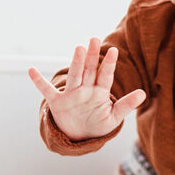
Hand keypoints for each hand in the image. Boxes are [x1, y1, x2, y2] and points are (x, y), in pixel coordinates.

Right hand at [28, 37, 145, 141]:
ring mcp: (71, 94)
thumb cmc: (98, 124)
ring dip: (76, 63)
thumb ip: (126, 105)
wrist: (80, 136)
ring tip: (79, 48)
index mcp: (100, 92)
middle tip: (95, 39)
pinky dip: (38, 81)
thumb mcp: (114, 118)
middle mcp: (85, 89)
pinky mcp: (58, 102)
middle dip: (92, 56)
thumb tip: (143, 94)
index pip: (105, 76)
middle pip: (90, 70)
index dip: (109, 64)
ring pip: (75, 76)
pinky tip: (31, 70)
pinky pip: (47, 91)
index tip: (114, 51)